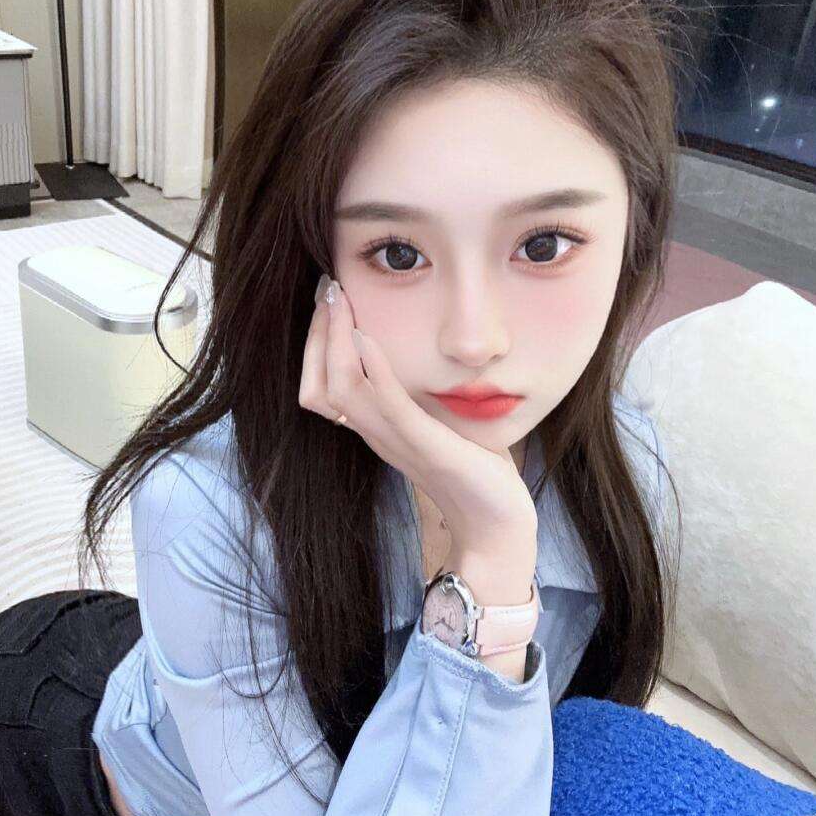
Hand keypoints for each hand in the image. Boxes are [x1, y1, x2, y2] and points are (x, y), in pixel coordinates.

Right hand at [298, 276, 537, 555]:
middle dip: (317, 334)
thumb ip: (424, 391)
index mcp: (376, 428)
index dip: (317, 344)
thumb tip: (426, 347)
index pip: (323, 386)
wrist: (498, 526)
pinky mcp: (427, 447)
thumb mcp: (441, 420)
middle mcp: (377, 435)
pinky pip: (388, 406)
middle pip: (319, 386)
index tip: (329, 299)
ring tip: (339, 301)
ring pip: (340, 391)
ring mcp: (398, 442)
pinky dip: (373, 370)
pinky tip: (367, 336)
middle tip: (326, 289)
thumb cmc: (476, 470)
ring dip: (335, 342)